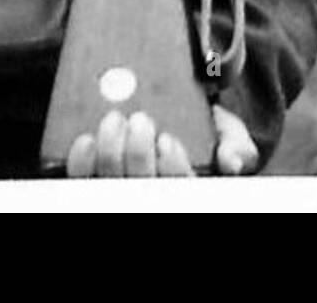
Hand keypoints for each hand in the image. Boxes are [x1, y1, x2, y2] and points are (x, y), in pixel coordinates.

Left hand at [65, 105, 258, 176]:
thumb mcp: (227, 135)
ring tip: (114, 119)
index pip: (180, 187)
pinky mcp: (94, 182)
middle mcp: (153, 197)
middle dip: (138, 153)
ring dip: (110, 152)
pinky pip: (81, 182)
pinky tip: (88, 139)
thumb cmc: (202, 133)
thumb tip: (230, 161)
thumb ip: (235, 144)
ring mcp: (121, 192)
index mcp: (187, 187)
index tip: (168, 139)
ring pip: (110, 185)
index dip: (173, 166)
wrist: (176, 118)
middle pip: (142, 187)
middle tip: (140, 119)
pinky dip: (81, 161)